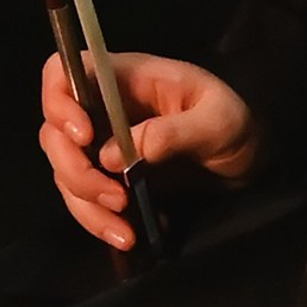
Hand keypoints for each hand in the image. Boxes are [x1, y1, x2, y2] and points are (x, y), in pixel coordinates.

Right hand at [39, 51, 257, 249]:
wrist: (252, 162)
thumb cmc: (236, 125)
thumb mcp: (218, 121)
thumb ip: (173, 132)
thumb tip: (115, 155)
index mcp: (124, 79)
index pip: (65, 71)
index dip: (59, 100)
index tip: (84, 137)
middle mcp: (103, 109)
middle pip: (54, 128)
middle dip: (72, 167)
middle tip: (112, 196)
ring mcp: (104, 145)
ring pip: (63, 168)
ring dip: (83, 200)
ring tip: (123, 226)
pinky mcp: (111, 180)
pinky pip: (83, 198)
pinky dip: (95, 220)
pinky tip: (127, 235)